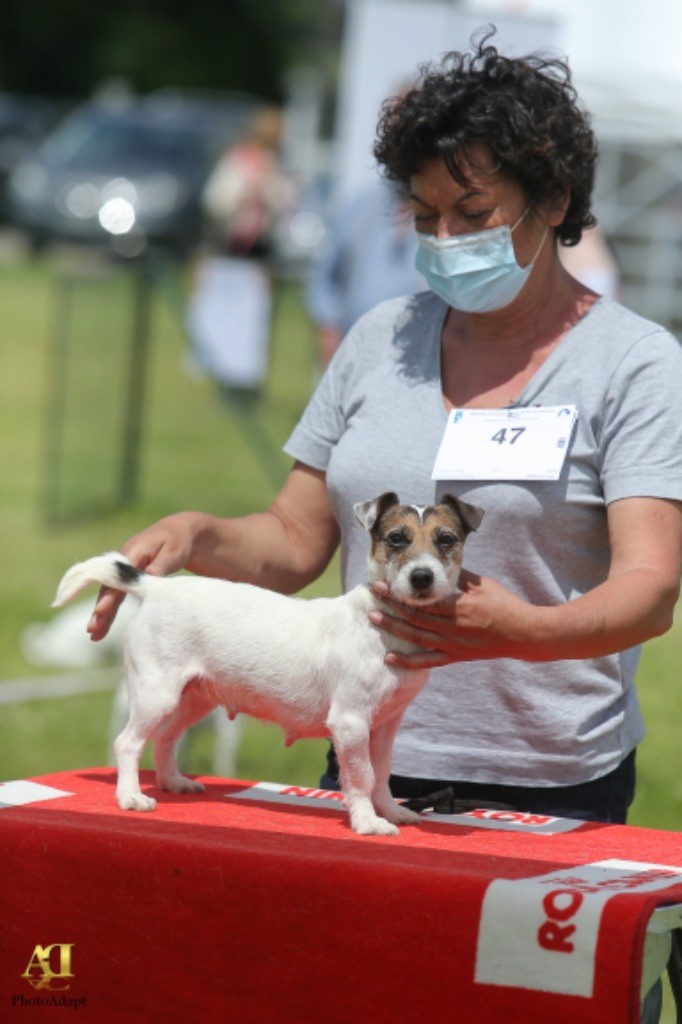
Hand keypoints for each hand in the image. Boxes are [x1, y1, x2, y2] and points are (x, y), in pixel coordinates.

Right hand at [87, 514, 196, 640]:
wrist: (177, 531)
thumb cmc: (177, 541)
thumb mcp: (173, 551)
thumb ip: (160, 564)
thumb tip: (149, 575)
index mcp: (133, 552)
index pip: (118, 576)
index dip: (110, 594)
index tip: (102, 610)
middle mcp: (123, 561)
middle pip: (109, 587)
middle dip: (101, 609)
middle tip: (92, 629)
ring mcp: (124, 571)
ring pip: (110, 594)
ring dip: (102, 614)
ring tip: (94, 635)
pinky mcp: (127, 579)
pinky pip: (116, 596)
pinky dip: (110, 611)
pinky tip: (102, 628)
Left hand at [368, 570, 535, 668]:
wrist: (522, 633)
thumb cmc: (504, 604)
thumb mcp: (482, 583)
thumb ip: (459, 576)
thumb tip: (439, 565)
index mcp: (459, 606)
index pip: (423, 600)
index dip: (401, 593)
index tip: (385, 584)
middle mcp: (452, 626)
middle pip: (415, 616)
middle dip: (391, 605)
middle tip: (372, 594)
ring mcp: (453, 644)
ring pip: (416, 637)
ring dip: (393, 628)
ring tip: (373, 618)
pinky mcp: (455, 656)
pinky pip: (428, 660)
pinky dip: (408, 662)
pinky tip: (389, 658)